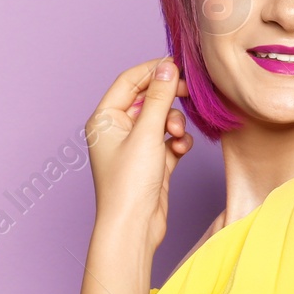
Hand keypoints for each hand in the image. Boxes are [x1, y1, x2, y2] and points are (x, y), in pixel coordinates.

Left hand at [84, 58, 192, 252]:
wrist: (133, 227)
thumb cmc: (130, 183)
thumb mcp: (147, 134)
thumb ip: (159, 97)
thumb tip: (168, 67)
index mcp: (104, 119)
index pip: (129, 80)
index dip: (154, 70)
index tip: (179, 66)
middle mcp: (116, 130)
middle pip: (147, 98)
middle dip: (168, 98)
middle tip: (189, 94)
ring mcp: (134, 146)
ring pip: (160, 119)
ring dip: (174, 122)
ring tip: (176, 135)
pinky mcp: (151, 162)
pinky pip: (168, 140)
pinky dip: (177, 141)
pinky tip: (180, 150)